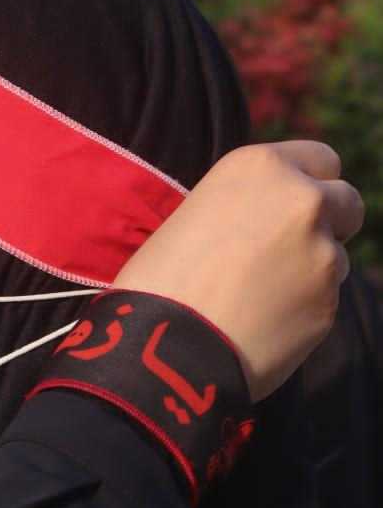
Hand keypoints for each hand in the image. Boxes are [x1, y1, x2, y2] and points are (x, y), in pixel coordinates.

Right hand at [113, 141, 364, 400]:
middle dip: (329, 225)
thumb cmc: (159, 283)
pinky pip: (324, 303)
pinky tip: (261, 326)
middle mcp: (303, 201)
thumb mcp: (195, 215)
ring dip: (311, 274)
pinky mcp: (328, 305)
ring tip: (259, 300)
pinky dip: (301, 313)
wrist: (161, 347)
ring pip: (337, 259)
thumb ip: (247, 208)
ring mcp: (323, 254)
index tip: (293, 210)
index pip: (322, 160)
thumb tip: (269, 225)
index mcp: (262, 167)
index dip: (309, 185)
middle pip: (347, 203)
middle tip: (289, 254)